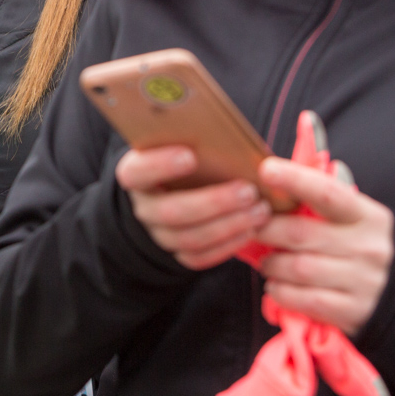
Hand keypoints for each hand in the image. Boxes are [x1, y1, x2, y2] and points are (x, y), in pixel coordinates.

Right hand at [117, 146, 271, 268]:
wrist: (175, 187)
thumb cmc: (186, 156)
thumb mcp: (181, 143)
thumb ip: (195, 142)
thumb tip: (225, 138)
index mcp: (135, 174)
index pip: (137, 172)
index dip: (160, 165)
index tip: (190, 155)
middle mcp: (142, 206)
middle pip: (170, 211)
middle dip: (213, 202)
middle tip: (248, 191)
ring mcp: (158, 233)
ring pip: (188, 238)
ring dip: (228, 226)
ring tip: (259, 211)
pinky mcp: (177, 253)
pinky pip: (198, 257)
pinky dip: (226, 246)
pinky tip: (249, 230)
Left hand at [254, 156, 394, 336]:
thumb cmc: (361, 246)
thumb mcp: (355, 219)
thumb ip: (321, 201)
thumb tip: (272, 177)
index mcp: (367, 216)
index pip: (328, 193)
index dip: (295, 180)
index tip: (266, 170)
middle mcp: (367, 247)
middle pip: (299, 233)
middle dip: (265, 230)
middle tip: (252, 229)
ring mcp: (362, 281)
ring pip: (297, 268)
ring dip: (270, 264)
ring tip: (267, 261)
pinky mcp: (353, 310)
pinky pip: (302, 298)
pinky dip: (279, 291)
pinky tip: (276, 284)